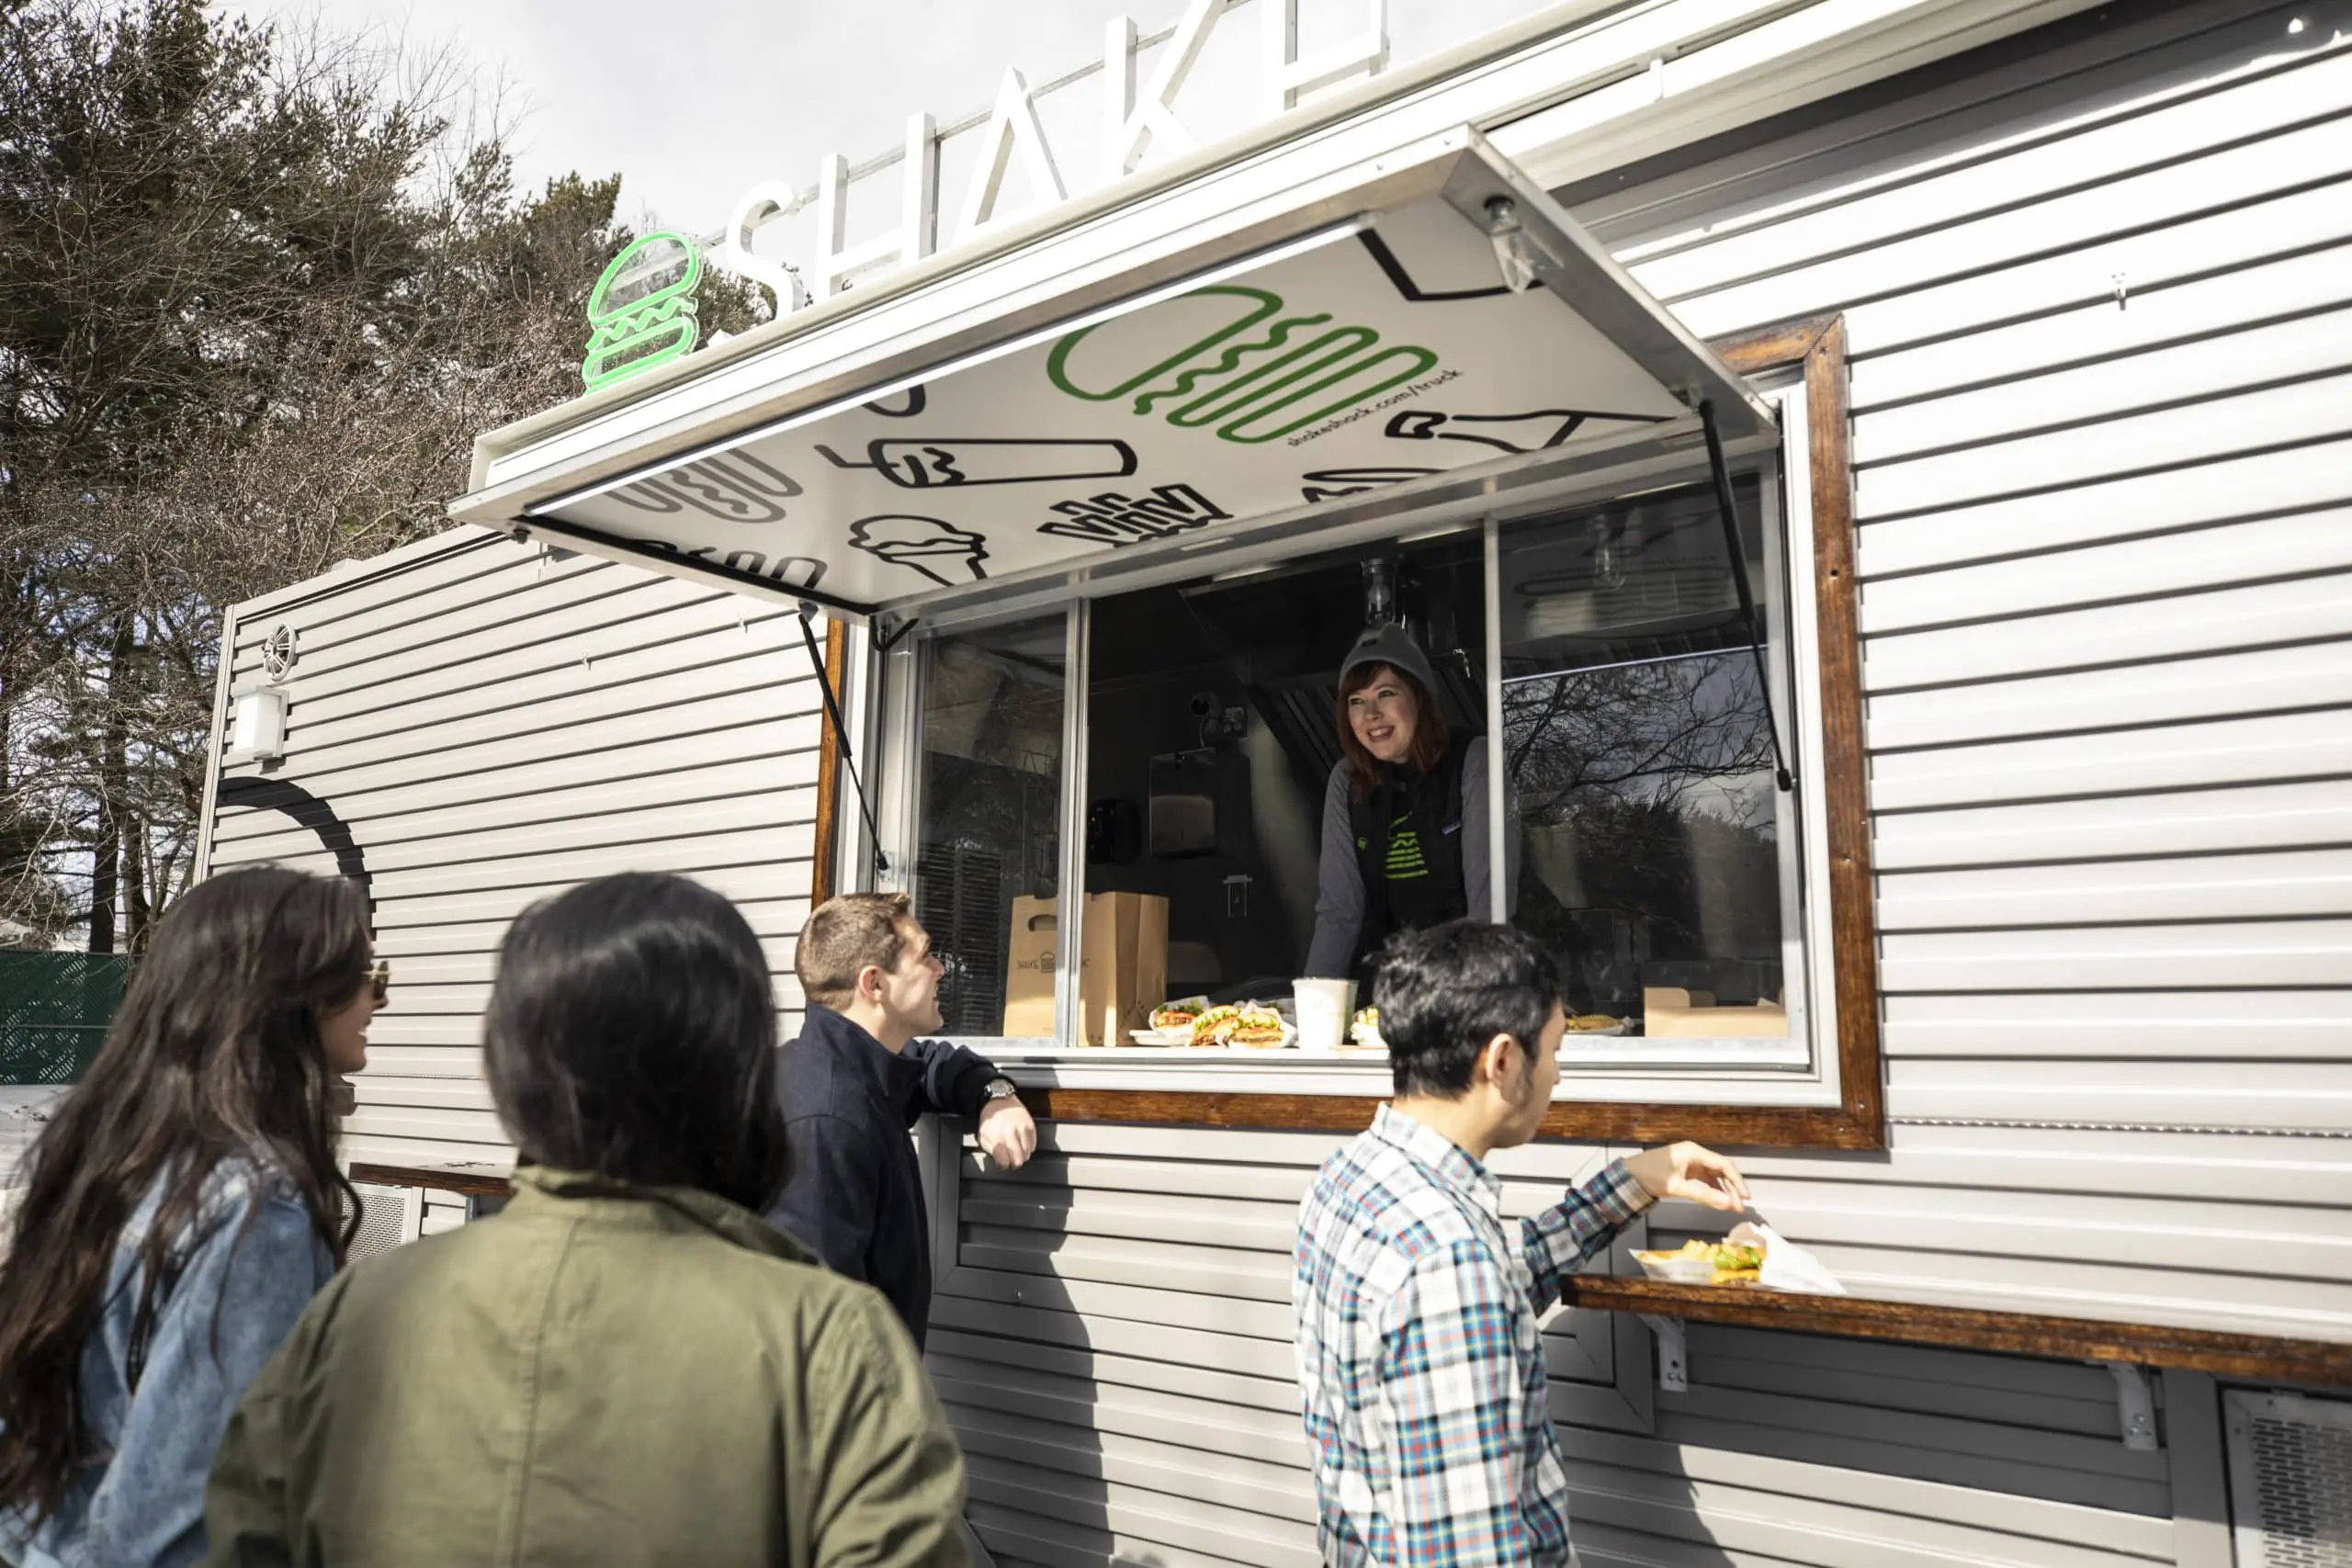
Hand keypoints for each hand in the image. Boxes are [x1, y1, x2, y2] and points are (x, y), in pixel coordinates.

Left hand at [975, 1097, 1036, 1170]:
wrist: (998, 1099)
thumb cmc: (989, 1118)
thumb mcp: (983, 1135)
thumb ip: (991, 1150)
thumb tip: (1000, 1161)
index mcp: (997, 1138)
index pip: (1005, 1162)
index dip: (1003, 1166)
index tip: (1003, 1164)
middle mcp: (1010, 1134)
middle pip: (1018, 1160)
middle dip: (1014, 1163)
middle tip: (1011, 1160)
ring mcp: (1022, 1129)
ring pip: (1027, 1153)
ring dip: (1022, 1155)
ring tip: (1015, 1150)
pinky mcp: (1030, 1125)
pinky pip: (1033, 1144)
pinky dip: (1028, 1147)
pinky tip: (1021, 1143)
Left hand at [1624, 1141, 1748, 1211]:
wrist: (1629, 1176)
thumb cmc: (1648, 1175)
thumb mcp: (1677, 1187)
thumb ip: (1703, 1196)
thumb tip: (1726, 1203)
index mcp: (1693, 1152)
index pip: (1723, 1165)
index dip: (1737, 1181)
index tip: (1745, 1196)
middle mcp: (1694, 1154)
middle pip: (1721, 1169)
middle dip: (1732, 1187)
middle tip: (1739, 1205)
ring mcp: (1690, 1161)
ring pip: (1715, 1174)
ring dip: (1724, 1189)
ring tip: (1732, 1205)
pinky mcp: (1686, 1169)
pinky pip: (1706, 1178)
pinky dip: (1714, 1188)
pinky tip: (1719, 1199)